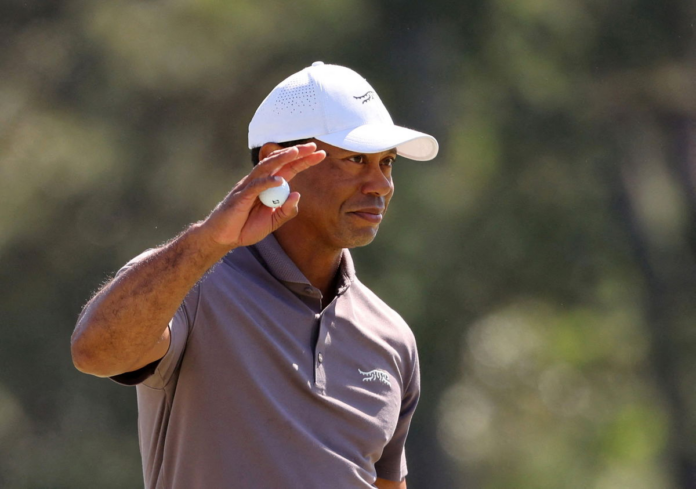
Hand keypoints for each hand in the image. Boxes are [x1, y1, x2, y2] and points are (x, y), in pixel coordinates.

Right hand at [199, 142, 325, 249]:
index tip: (320, 153)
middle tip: (313, 146)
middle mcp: (260, 181)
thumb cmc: (247, 227)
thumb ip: (287, 211)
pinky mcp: (241, 196)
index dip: (304, 160)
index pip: (290, 168)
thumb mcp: (274, 222)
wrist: (225, 237)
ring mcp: (249, 186)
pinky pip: (255, 186)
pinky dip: (267, 182)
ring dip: (281, 159)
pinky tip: (279, 181)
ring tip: (295, 152)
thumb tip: (297, 194)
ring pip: (266, 167)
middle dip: (296, 153)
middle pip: (280, 162)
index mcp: (270, 186)